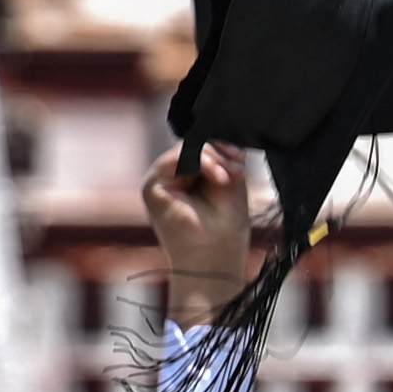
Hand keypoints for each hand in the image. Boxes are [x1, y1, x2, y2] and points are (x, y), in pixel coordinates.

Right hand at [145, 143, 264, 324]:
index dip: (221, 147)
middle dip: (219, 153)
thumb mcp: (228, 180)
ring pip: (186, 149)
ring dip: (213, 159)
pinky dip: (200, 163)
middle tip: (238, 171)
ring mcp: (158, 182)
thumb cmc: (225, 226)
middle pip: (193, 145)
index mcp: (186, 176)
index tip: (241, 159)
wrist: (215, 258)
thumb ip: (219, 155)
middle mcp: (169, 178)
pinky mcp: (151, 188)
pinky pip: (175, 159)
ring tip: (227, 178)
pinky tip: (217, 179)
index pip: (200, 147)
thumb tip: (212, 133)